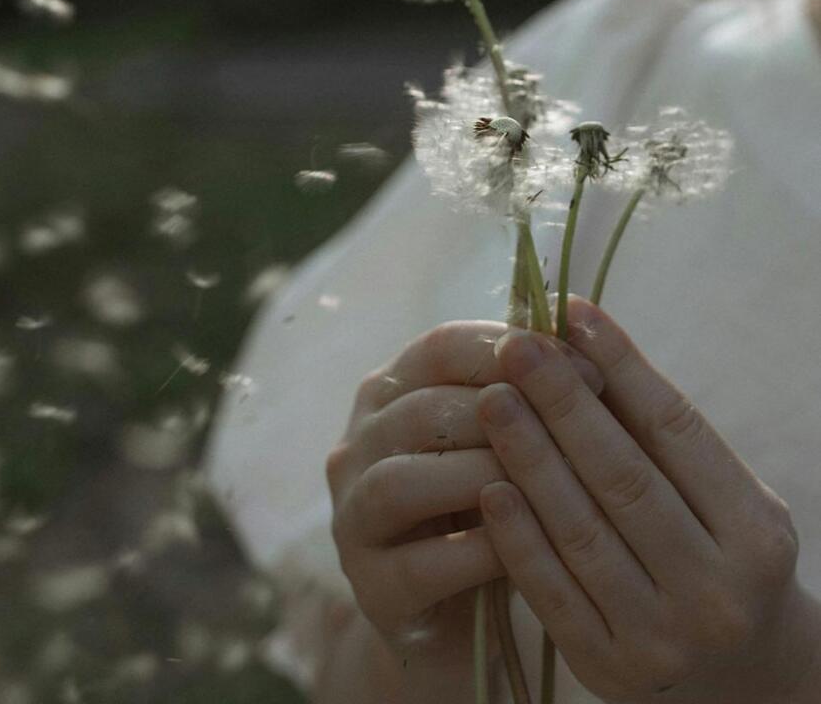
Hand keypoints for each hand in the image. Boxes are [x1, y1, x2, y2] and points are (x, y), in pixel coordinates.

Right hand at [326, 320, 604, 673]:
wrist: (464, 614)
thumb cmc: (492, 508)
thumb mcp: (503, 440)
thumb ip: (525, 391)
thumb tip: (583, 329)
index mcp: (391, 394)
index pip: (440, 348)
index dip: (513, 352)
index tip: (589, 370)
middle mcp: (358, 445)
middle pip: (423, 410)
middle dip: (509, 416)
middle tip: (581, 433)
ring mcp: (353, 515)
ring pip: (403, 480)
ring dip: (481, 477)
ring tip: (546, 486)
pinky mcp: (370, 583)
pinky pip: (420, 562)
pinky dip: (476, 552)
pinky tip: (524, 549)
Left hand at [478, 297, 820, 702]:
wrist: (740, 676)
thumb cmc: (716, 557)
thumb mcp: (717, 499)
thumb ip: (658, 435)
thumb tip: (580, 336)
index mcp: (756, 532)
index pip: (678, 431)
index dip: (622, 365)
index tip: (570, 313)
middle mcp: (719, 589)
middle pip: (624, 477)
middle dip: (563, 403)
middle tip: (516, 347)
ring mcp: (664, 637)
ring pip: (582, 531)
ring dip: (529, 458)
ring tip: (491, 400)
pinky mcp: (610, 668)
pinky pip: (553, 592)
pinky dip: (518, 537)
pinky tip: (489, 486)